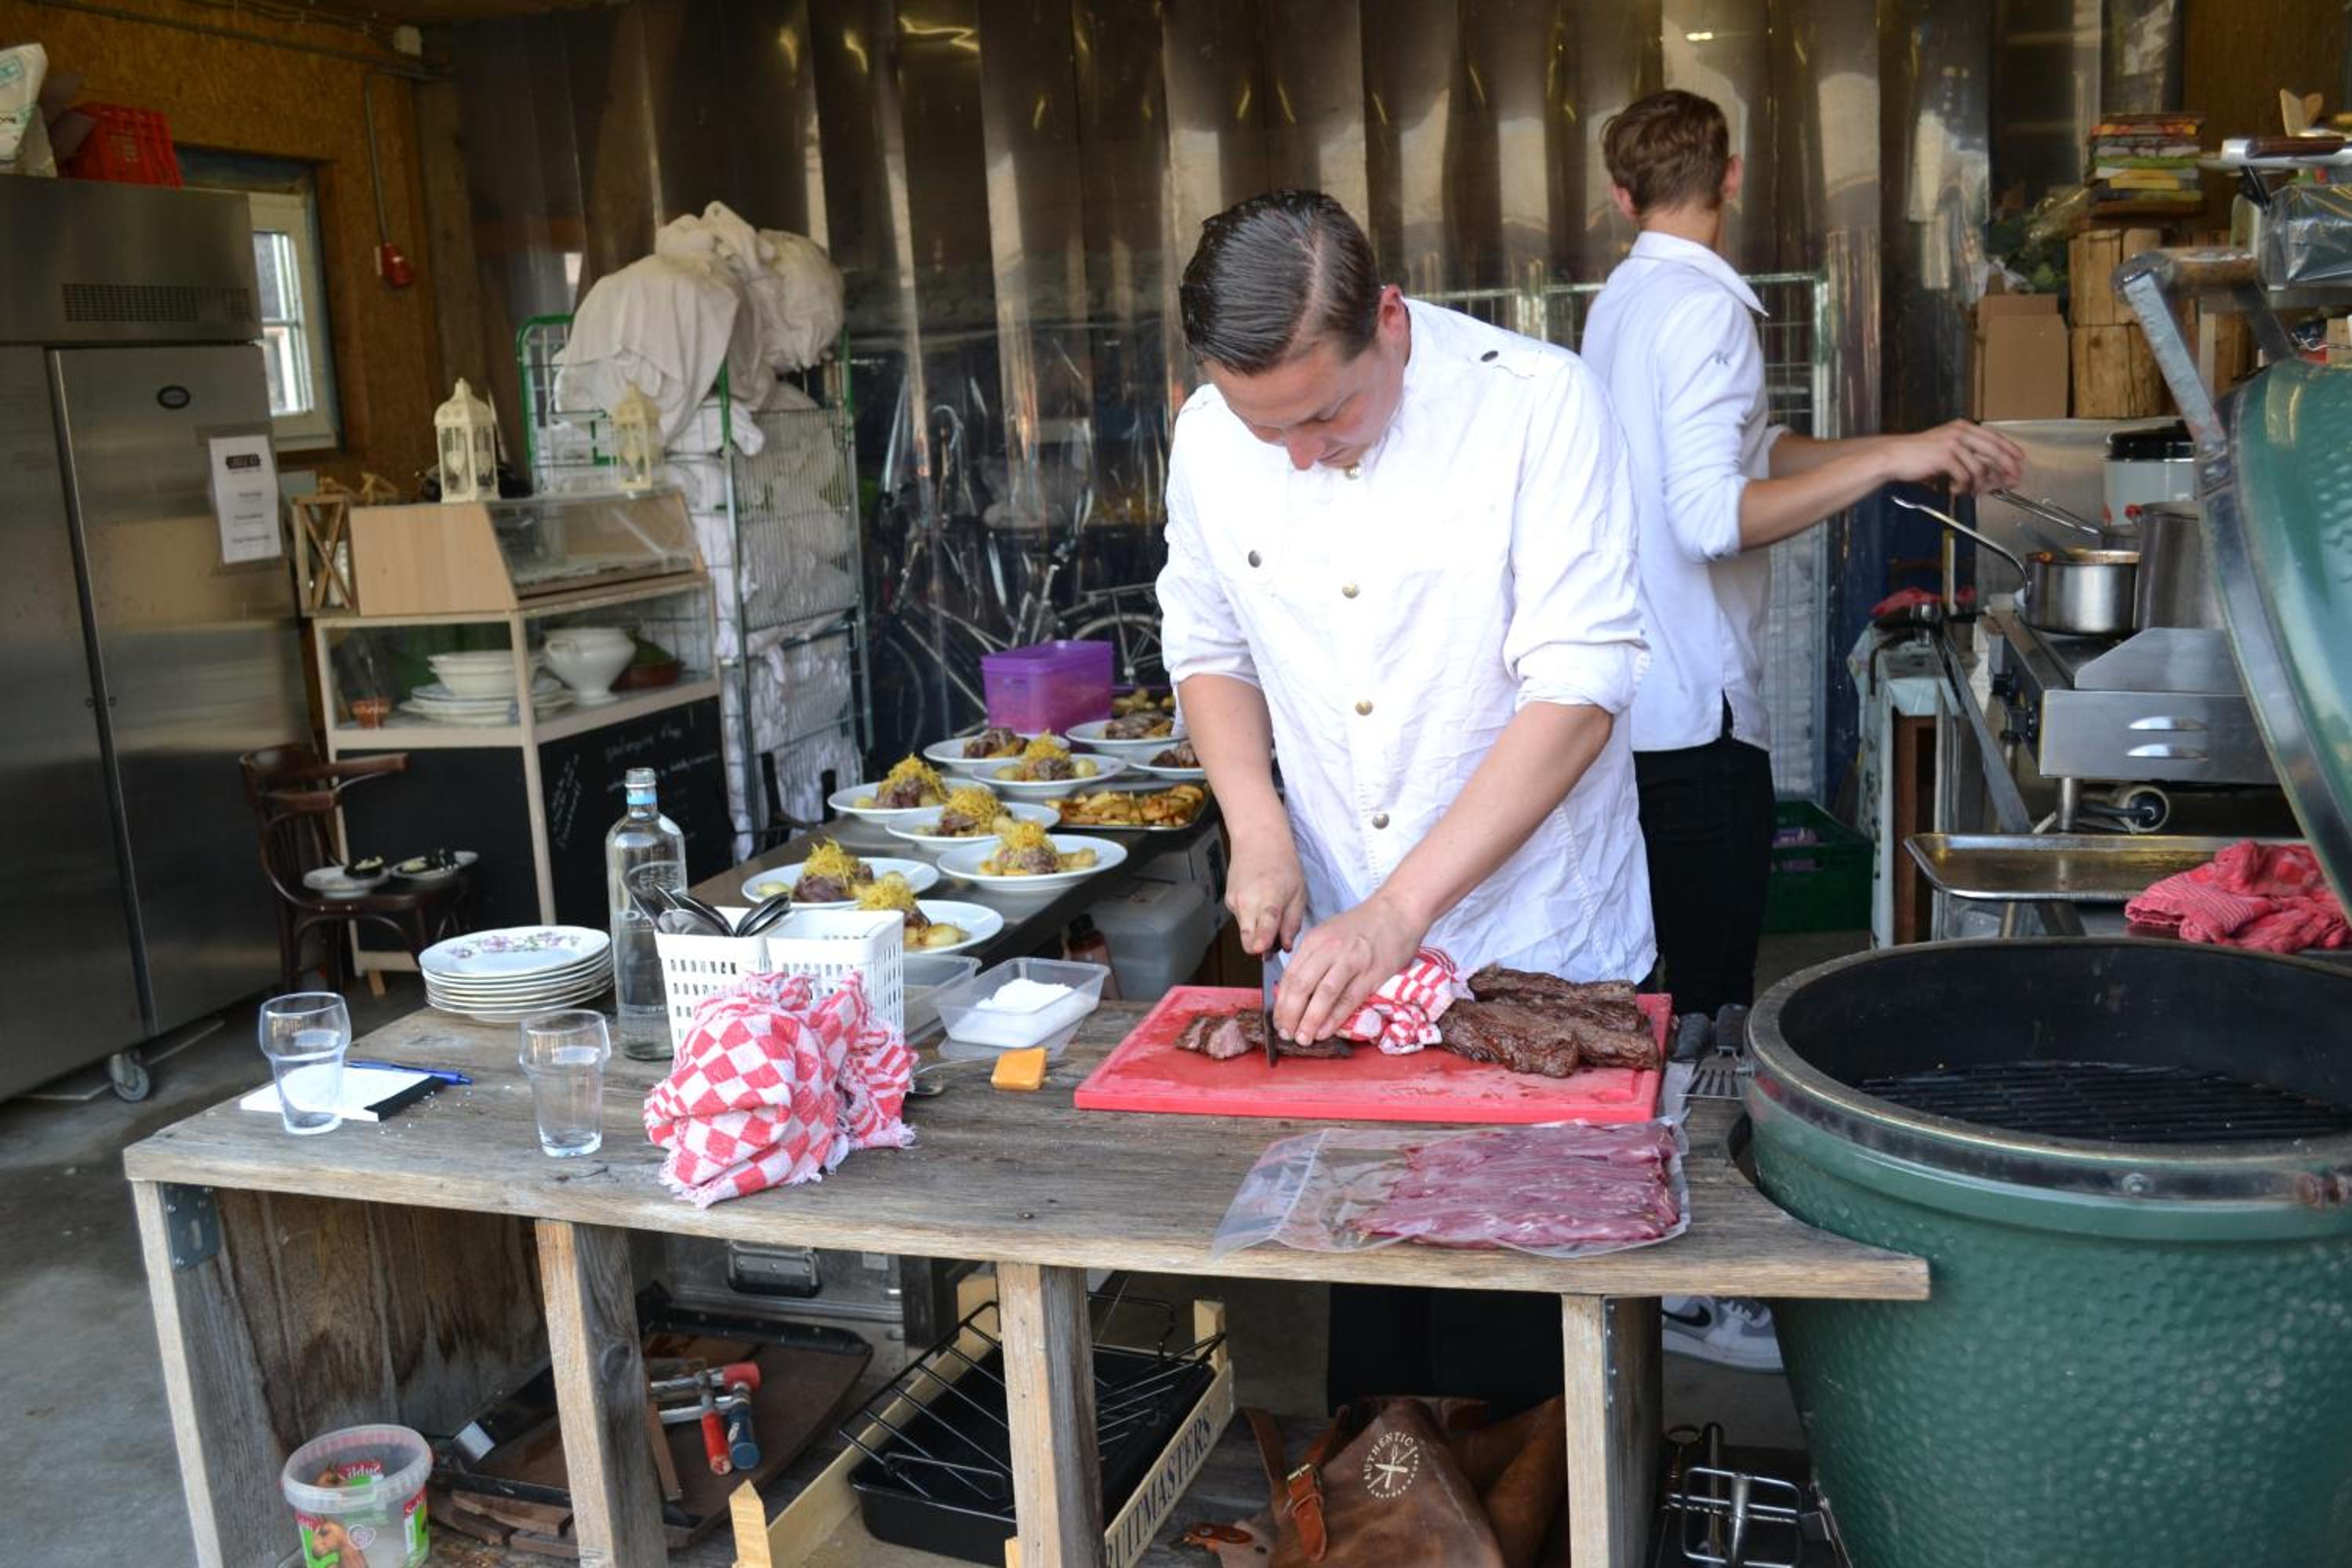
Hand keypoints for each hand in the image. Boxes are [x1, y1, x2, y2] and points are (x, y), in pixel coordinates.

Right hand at [1226, 830, 1306, 957]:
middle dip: (1260, 947)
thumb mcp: (1299, 893)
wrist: (1258, 839)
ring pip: (1245, 932)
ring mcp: (1235, 901)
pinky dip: (1251, 919)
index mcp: (1270, 898)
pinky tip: (1259, 903)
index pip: (1264, 925)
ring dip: (1257, 932)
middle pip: (1247, 939)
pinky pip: (1241, 920)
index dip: (1262, 942)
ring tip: (1271, 915)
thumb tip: (1286, 946)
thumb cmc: (1282, 863)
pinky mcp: (1229, 901)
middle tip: (1275, 942)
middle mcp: (1248, 902)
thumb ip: (1293, 922)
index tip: (1261, 951)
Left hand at [1275, 893, 1427, 1043]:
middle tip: (1285, 1034)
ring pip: (1323, 994)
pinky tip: (1324, 1031)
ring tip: (1302, 1039)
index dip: (1281, 1002)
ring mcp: (1351, 961)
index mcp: (1315, 940)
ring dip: (1309, 1020)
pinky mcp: (1372, 973)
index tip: (1278, 1021)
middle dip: (1290, 1014)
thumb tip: (1297, 991)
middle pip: (1301, 985)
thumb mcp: (1330, 934)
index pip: (1290, 975)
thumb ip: (1314, 958)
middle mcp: (1329, 949)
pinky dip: (1334, 1018)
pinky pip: (1348, 999)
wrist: (1397, 910)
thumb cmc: (1363, 925)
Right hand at [1880, 420, 2026, 495]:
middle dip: (2006, 468)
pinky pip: (1964, 476)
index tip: (2019, 461)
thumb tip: (1986, 470)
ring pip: (1979, 467)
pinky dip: (1961, 487)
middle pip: (1994, 450)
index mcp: (1962, 427)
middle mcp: (1960, 432)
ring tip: (1971, 491)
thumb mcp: (1945, 448)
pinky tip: (1954, 489)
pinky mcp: (1945, 456)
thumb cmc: (1916, 455)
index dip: (2010, 450)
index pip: (1995, 437)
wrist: (1893, 456)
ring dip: (1979, 484)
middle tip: (2012, 481)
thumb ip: (1965, 454)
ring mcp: (1953, 443)